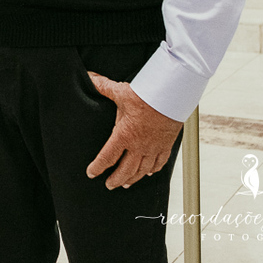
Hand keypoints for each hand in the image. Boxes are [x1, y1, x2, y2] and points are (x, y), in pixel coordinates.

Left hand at [85, 72, 183, 189]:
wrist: (173, 96)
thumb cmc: (146, 94)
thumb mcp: (120, 91)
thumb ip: (103, 86)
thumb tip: (89, 77)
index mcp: (124, 135)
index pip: (107, 157)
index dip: (98, 167)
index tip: (92, 173)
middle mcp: (139, 146)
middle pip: (125, 170)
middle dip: (116, 179)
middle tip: (109, 185)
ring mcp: (154, 147)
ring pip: (142, 170)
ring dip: (133, 178)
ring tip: (126, 184)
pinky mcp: (166, 144)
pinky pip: (160, 162)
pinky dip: (153, 170)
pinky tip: (149, 173)